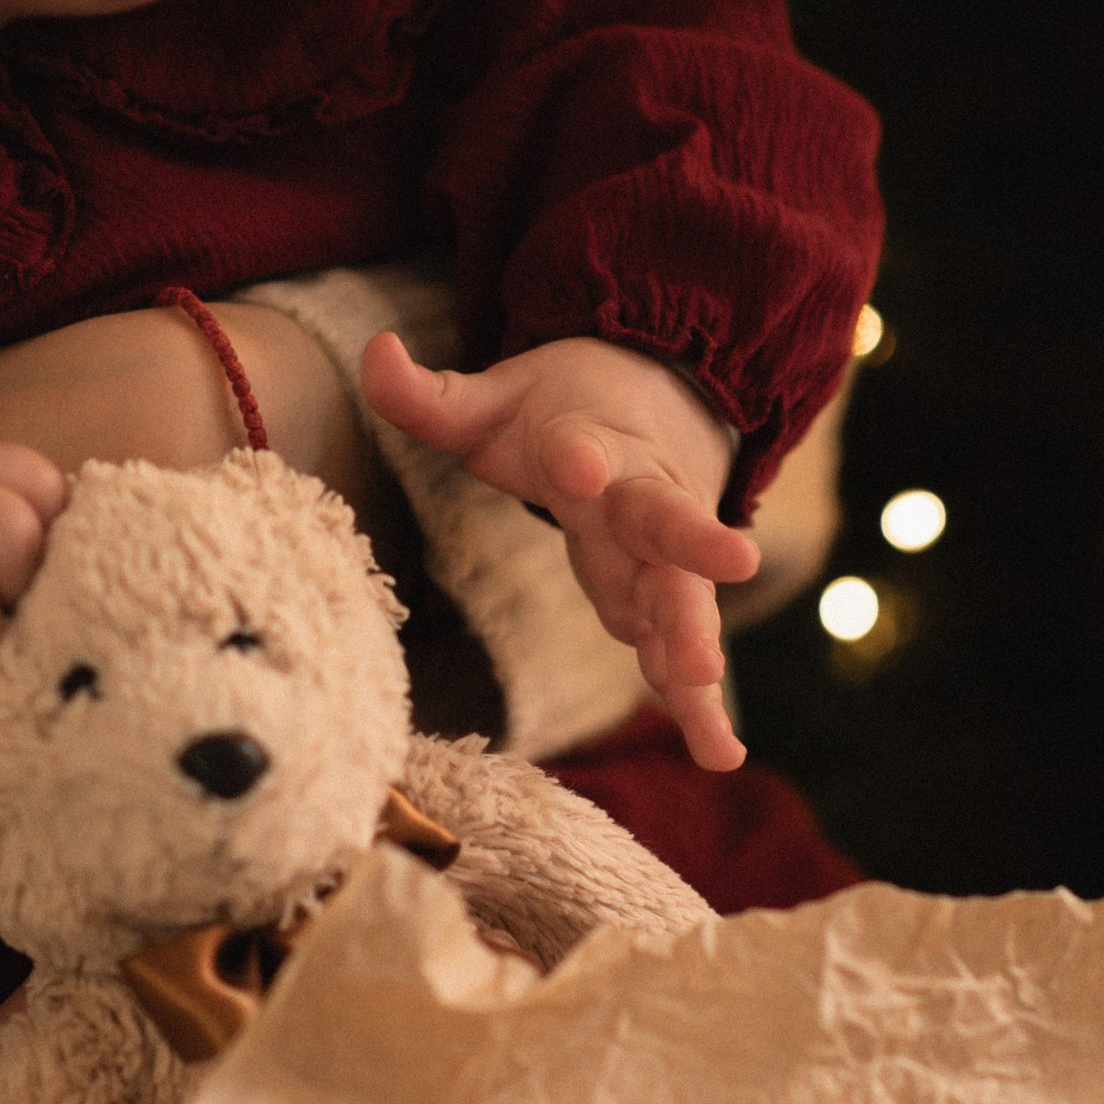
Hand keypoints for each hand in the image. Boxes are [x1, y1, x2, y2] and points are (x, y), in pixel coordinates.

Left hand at [361, 330, 756, 770]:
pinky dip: (702, 705)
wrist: (658, 406)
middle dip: (687, 543)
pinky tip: (719, 753)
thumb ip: (431, 394)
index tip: (576, 462)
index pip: (583, 448)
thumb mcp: (494, 399)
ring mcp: (660, 557)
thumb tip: (373, 350)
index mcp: (590, 444)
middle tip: (730, 560)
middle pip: (663, 520)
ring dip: (692, 634)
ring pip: (683, 594)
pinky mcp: (668, 601)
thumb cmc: (562, 415)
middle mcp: (638, 499)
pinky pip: (684, 653)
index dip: (578, 457)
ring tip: (702, 676)